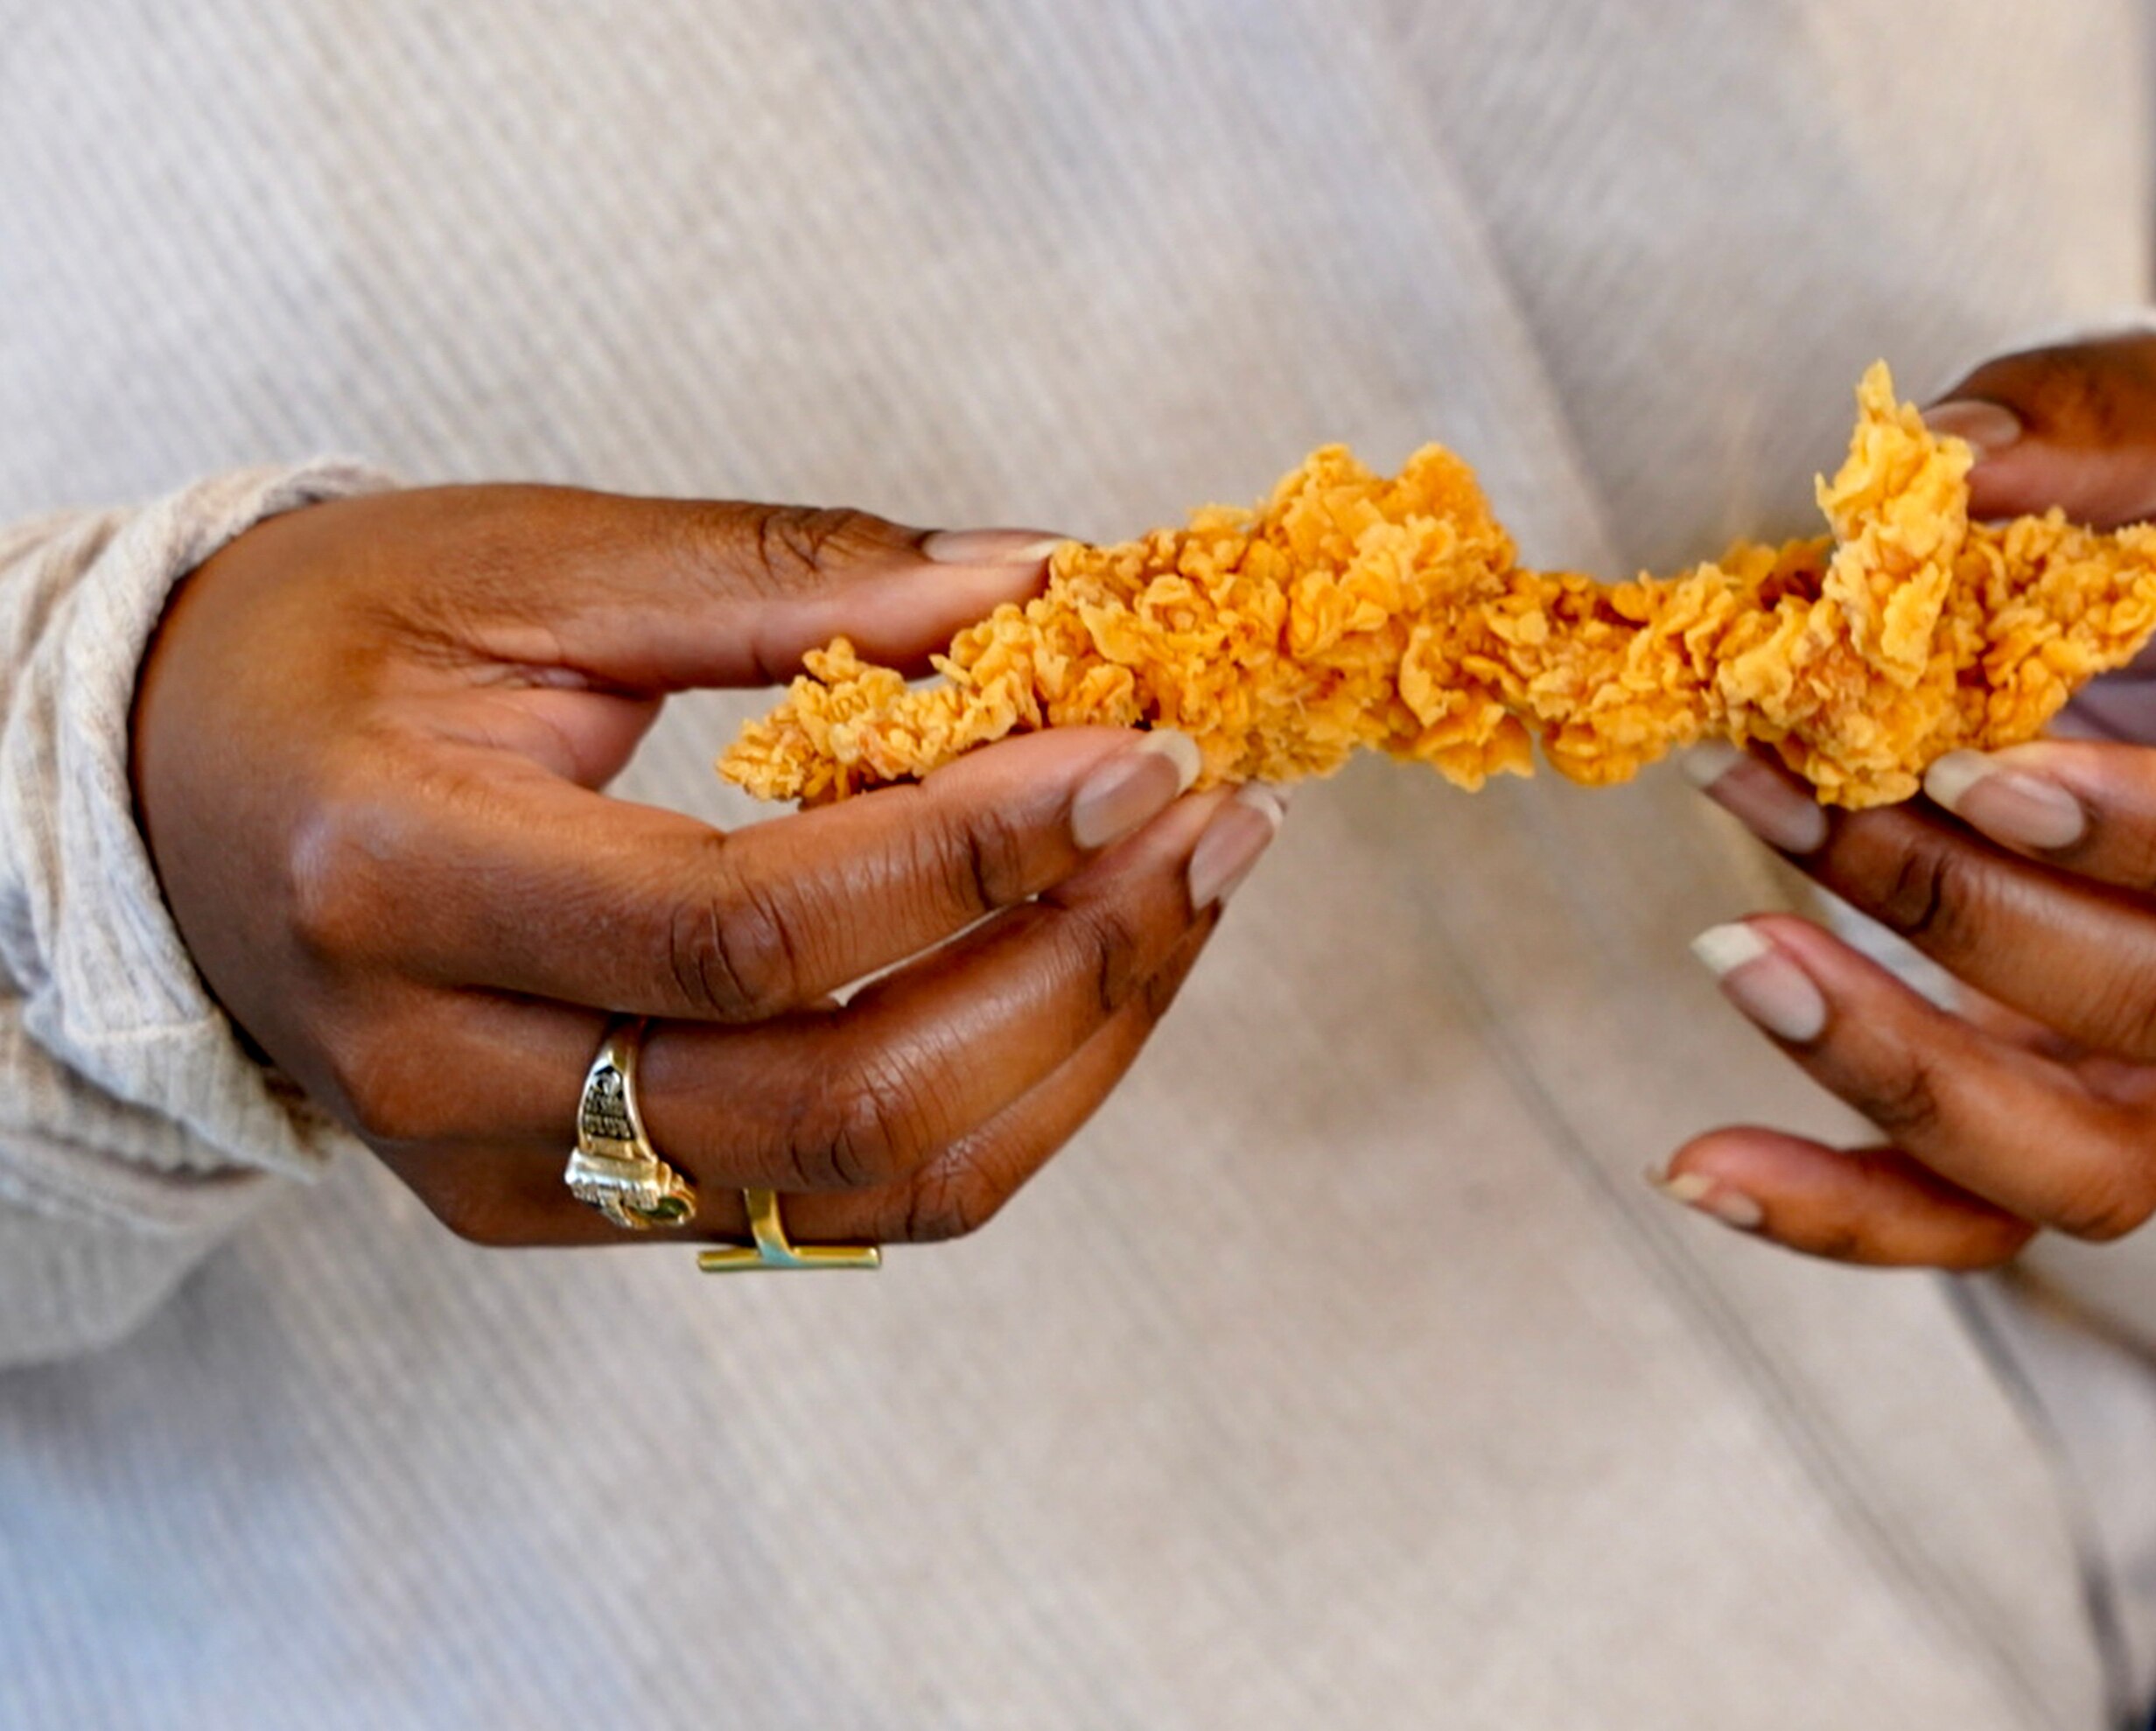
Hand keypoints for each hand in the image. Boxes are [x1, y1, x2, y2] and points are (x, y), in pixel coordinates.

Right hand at [133, 485, 1280, 1245]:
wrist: (181, 798)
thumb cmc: (342, 647)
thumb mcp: (529, 561)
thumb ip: (784, 579)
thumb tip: (1041, 583)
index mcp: (401, 882)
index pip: (741, 929)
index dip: (972, 852)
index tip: (1141, 753)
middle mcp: (449, 1075)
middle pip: (834, 1101)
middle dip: (1074, 965)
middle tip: (1217, 820)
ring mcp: (516, 1176)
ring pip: (871, 1186)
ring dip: (1077, 1042)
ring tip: (1197, 886)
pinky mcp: (579, 1210)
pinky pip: (849, 1203)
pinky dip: (1007, 1096)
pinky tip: (1095, 966)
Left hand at [1660, 335, 2155, 1267]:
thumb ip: (2078, 426)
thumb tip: (1934, 462)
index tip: (1984, 775)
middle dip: (1951, 910)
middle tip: (1781, 791)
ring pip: (2078, 1159)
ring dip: (1888, 1067)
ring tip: (1731, 954)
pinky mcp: (2079, 1098)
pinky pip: (1979, 1209)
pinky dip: (1841, 1208)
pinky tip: (1698, 1167)